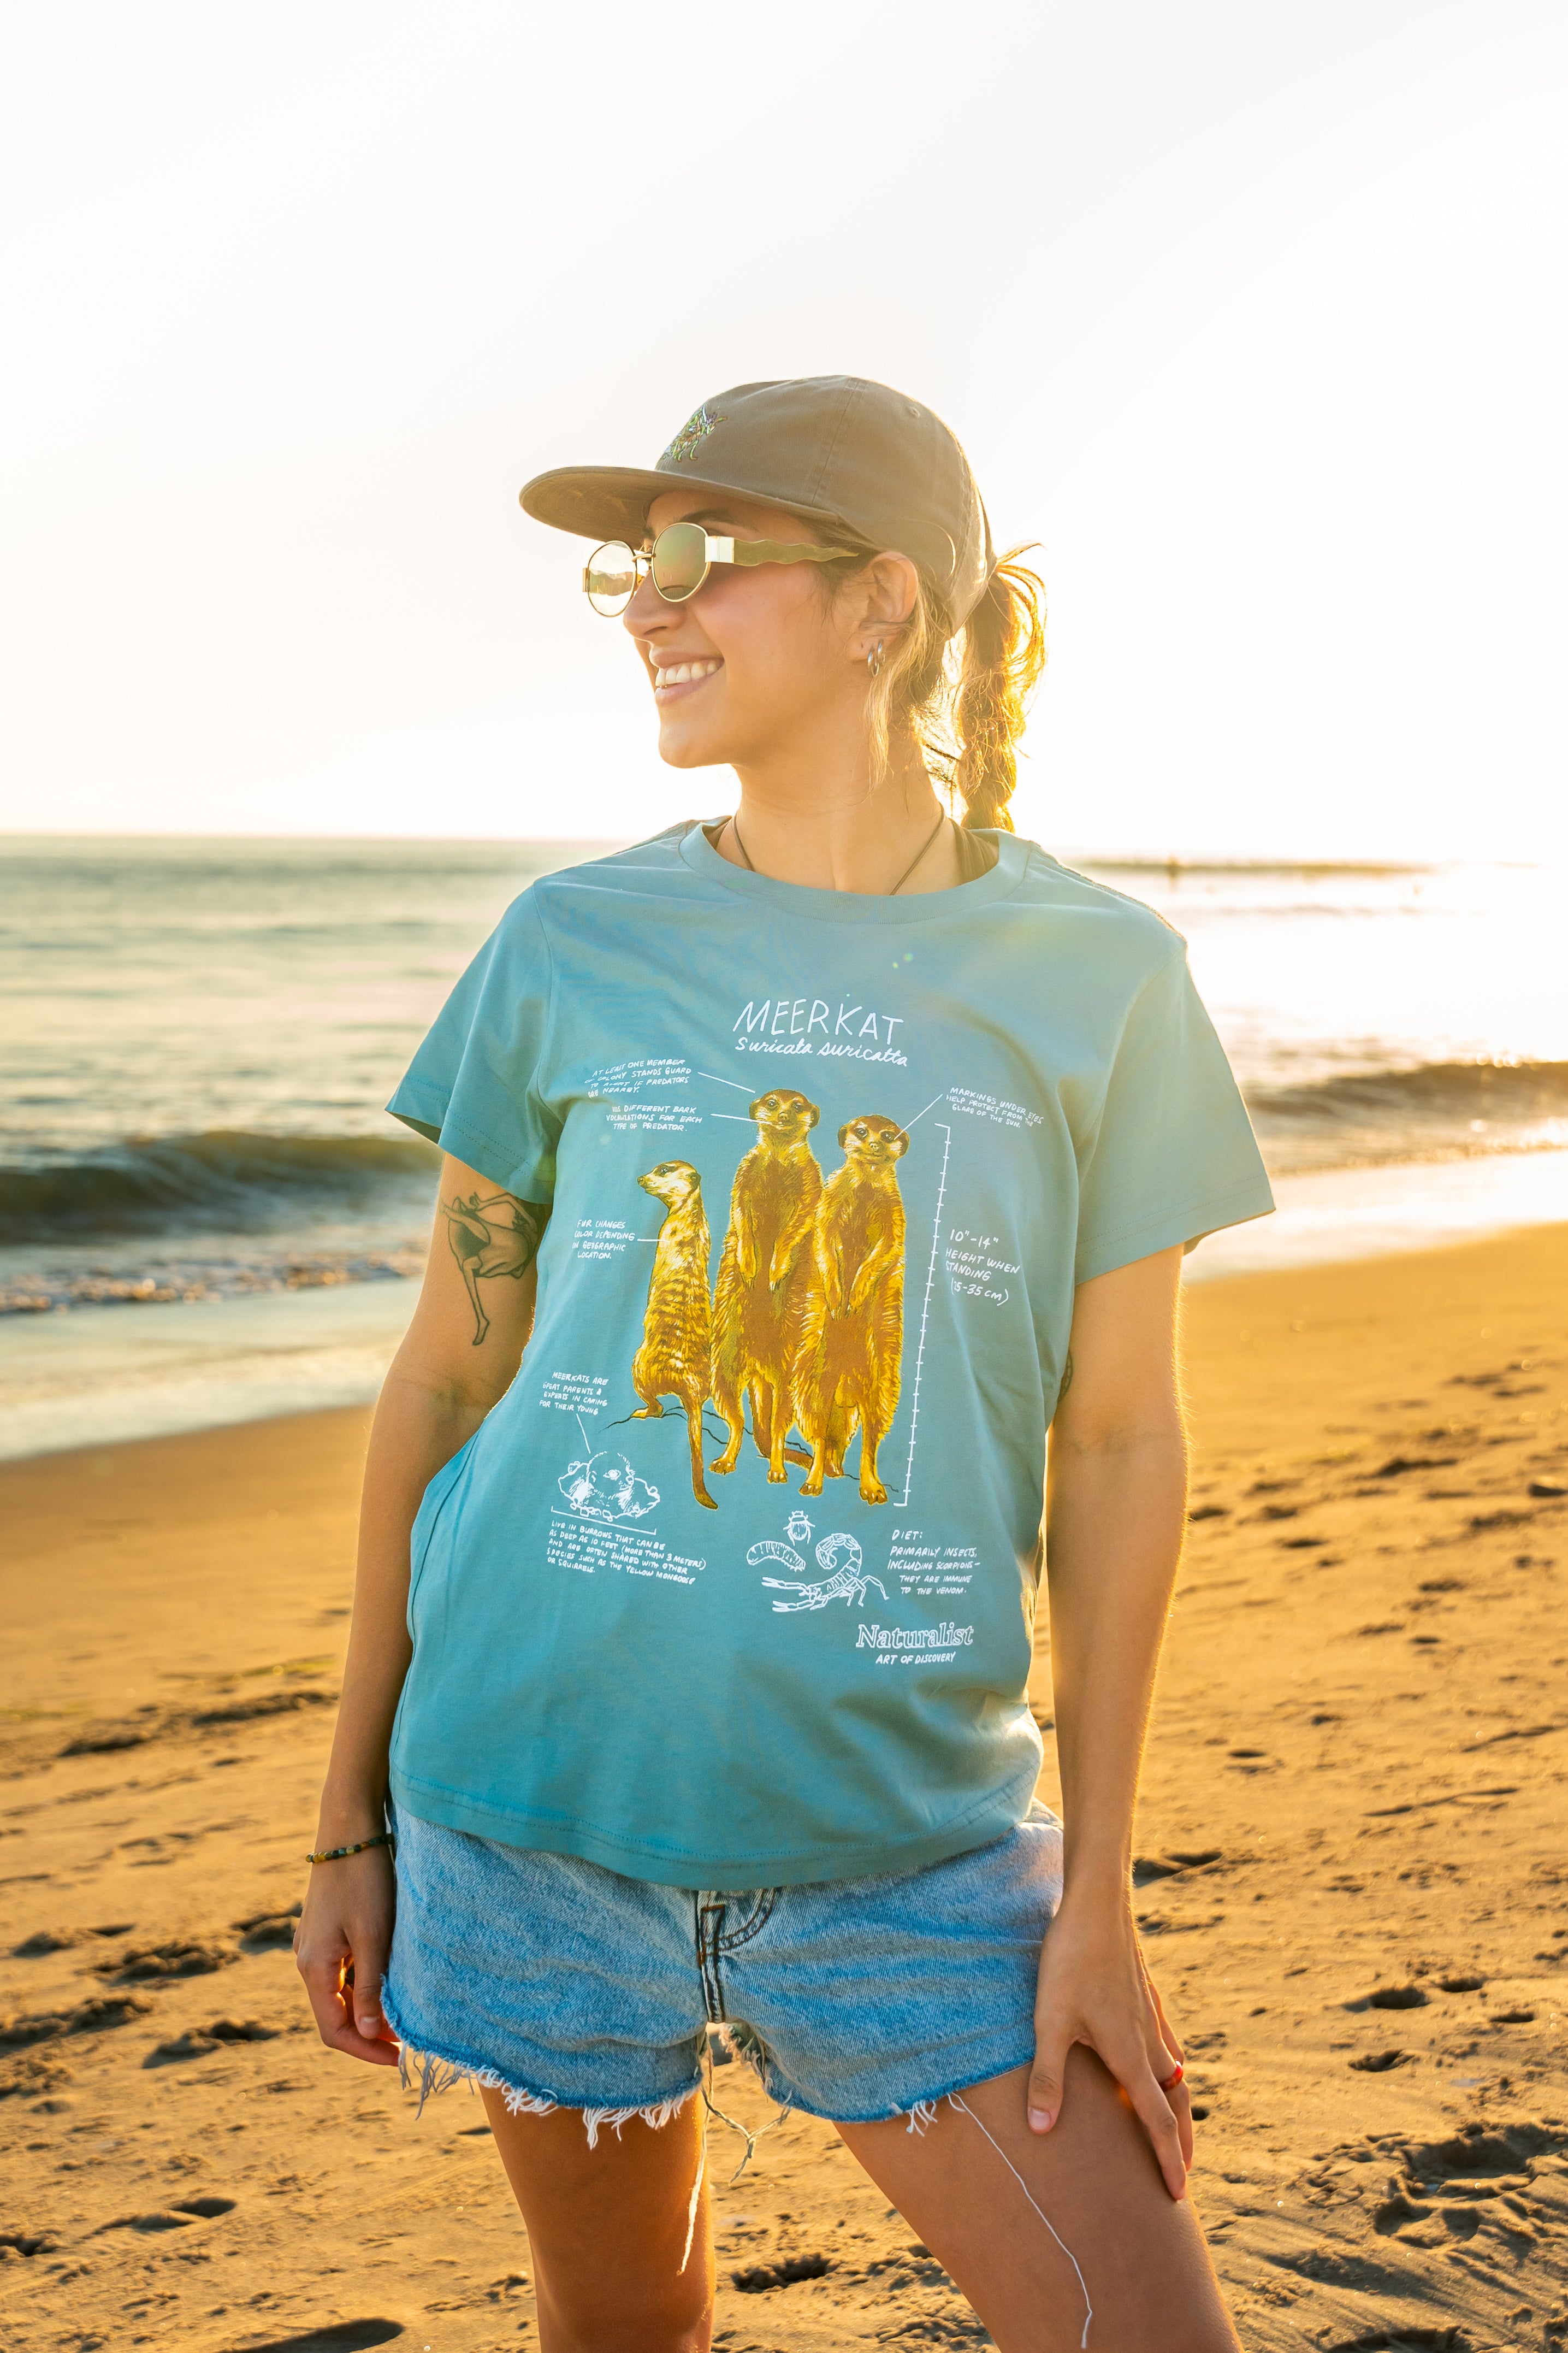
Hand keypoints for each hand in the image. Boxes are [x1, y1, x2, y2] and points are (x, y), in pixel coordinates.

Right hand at [294, 1843, 399, 2066]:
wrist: (349, 1828)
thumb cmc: (364, 1879)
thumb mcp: (372, 1935)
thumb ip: (370, 1986)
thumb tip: (370, 2033)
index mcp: (314, 1967)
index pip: (334, 2030)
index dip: (365, 2050)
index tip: (399, 2059)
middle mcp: (307, 1960)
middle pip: (335, 2015)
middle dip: (369, 2034)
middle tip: (407, 2041)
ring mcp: (314, 1945)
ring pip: (340, 1994)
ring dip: (368, 2010)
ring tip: (403, 2015)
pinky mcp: (326, 1931)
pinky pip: (342, 1973)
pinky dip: (364, 1986)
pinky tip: (389, 1983)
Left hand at [1028, 1889, 1191, 2197]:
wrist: (1096, 1903)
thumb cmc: (1069, 1961)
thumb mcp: (1050, 2021)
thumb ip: (1048, 2077)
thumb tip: (1042, 2130)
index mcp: (1129, 2054)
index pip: (1155, 2120)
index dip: (1167, 2159)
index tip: (1179, 2195)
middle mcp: (1148, 2040)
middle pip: (1174, 2102)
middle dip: (1179, 2142)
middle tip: (1183, 2176)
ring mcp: (1150, 2016)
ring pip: (1174, 2073)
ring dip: (1177, 2107)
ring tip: (1174, 2130)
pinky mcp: (1144, 1995)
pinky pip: (1167, 2044)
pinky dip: (1171, 2069)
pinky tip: (1162, 2065)